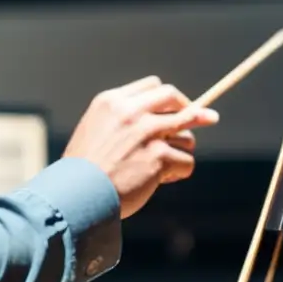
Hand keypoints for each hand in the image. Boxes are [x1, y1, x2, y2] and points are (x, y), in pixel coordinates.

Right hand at [62, 76, 219, 217]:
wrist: (75, 196)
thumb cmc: (84, 171)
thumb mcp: (96, 131)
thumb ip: (124, 120)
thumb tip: (166, 119)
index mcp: (112, 102)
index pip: (153, 86)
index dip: (170, 98)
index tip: (180, 106)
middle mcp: (130, 112)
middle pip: (173, 97)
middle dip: (193, 109)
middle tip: (207, 118)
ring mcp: (146, 132)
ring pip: (186, 134)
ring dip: (182, 150)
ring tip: (163, 168)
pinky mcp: (158, 156)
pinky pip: (186, 161)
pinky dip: (179, 172)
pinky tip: (162, 181)